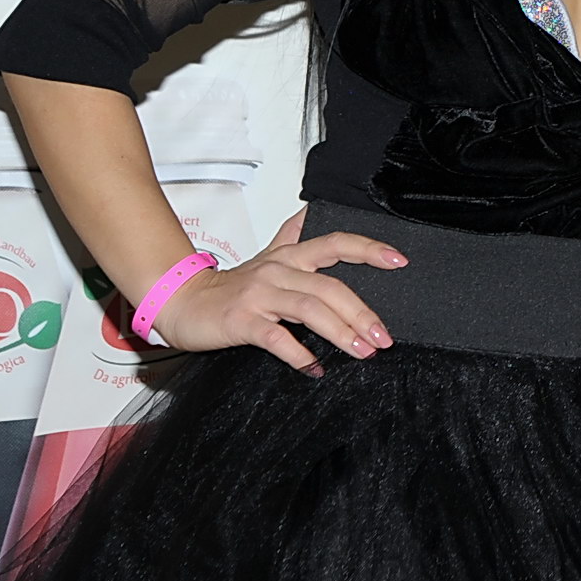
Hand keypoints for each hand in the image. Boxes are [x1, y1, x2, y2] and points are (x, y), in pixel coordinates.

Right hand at [156, 208, 402, 374]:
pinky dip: (298, 353)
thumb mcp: (267, 255)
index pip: (336, 243)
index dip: (369, 248)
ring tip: (364, 351)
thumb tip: (313, 212)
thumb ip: (293, 235)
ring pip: (310, 308)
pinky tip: (315, 368)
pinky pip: (276, 337)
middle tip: (384, 337)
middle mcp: (278, 270)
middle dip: (362, 312)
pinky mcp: (241, 320)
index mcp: (290, 255)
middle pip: (331, 286)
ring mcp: (259, 295)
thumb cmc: (230, 287)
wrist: (181, 302)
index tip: (400, 261)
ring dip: (342, 332)